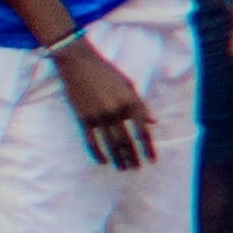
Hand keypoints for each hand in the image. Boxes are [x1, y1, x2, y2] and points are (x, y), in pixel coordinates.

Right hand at [56, 39, 152, 168]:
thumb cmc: (107, 72)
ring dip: (118, 158)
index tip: (152, 160)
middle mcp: (116, 110)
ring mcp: (99, 115)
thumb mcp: (129, 85)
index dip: (148, 147)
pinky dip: (98, 152)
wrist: (79, 63)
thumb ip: (141, 104)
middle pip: (127, 140)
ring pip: (111, 143)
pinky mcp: (83, 118)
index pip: (143, 130)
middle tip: (136, 169)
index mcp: (130, 101)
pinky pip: (91, 140)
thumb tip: (154, 122)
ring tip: (123, 169)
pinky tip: (103, 161)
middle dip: (133, 157)